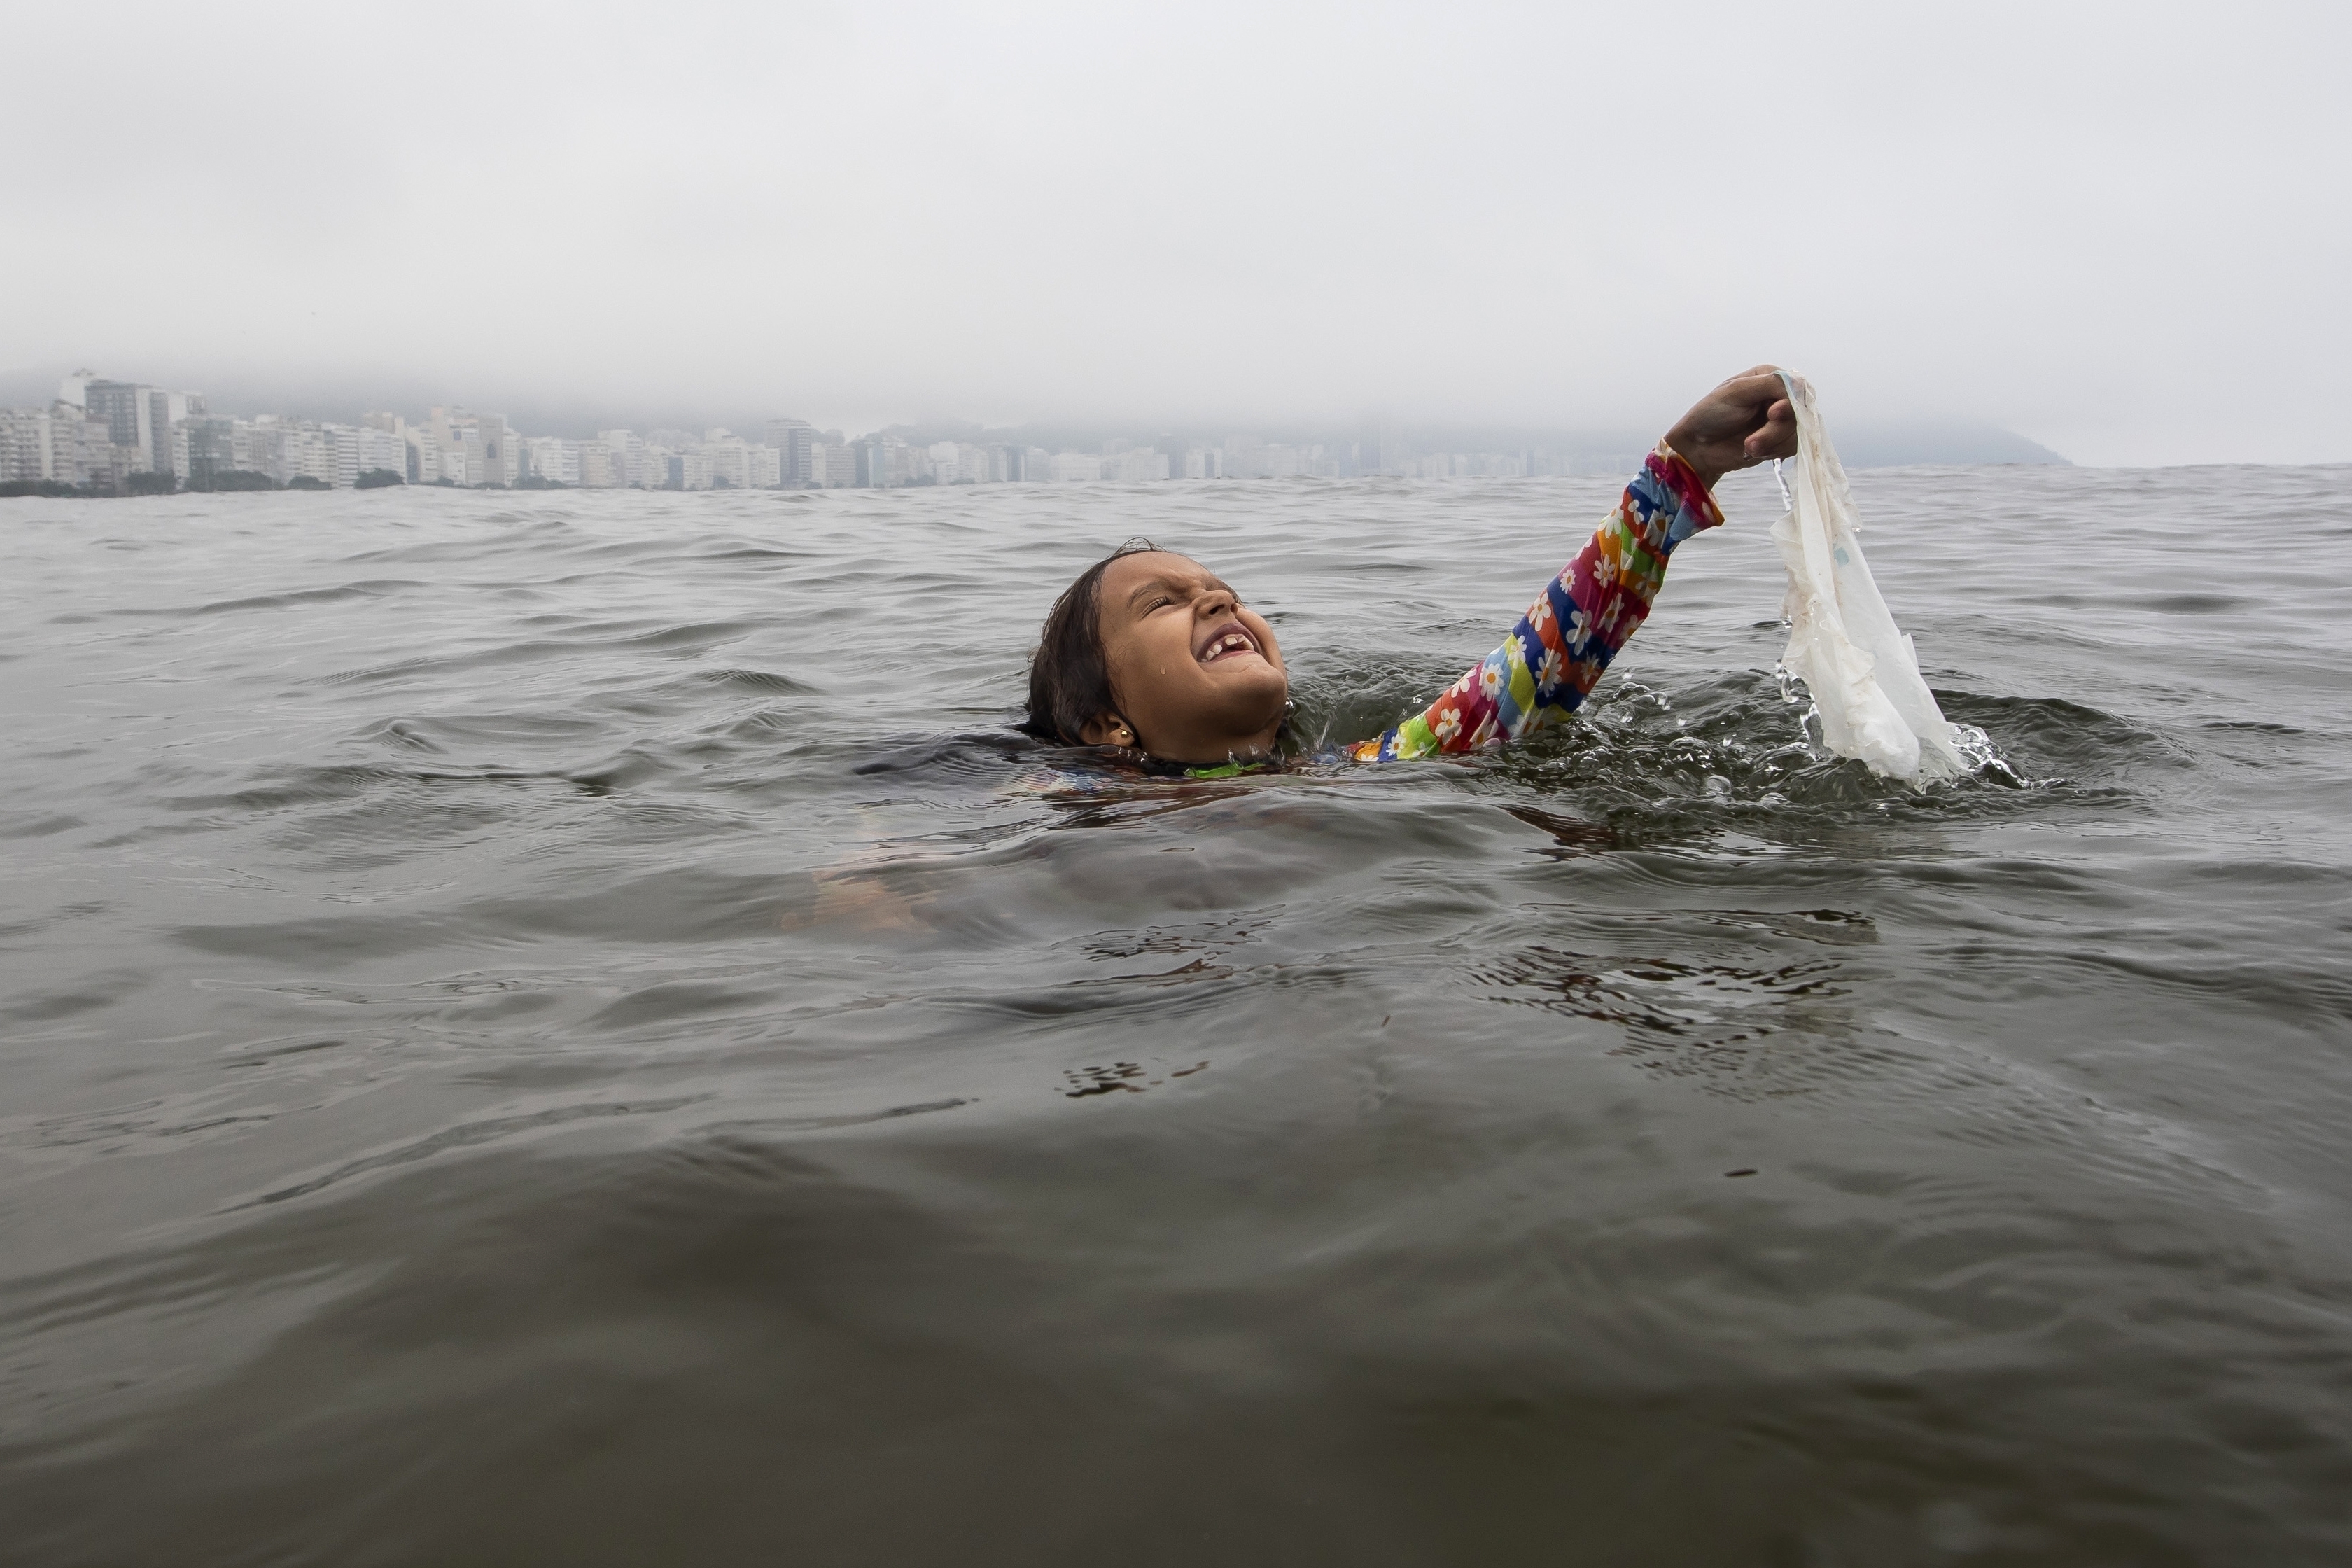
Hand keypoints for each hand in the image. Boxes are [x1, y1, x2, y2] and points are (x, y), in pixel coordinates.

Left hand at [1664, 366, 1796, 489]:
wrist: (1698, 447)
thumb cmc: (1711, 414)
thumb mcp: (1736, 392)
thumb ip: (1768, 384)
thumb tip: (1800, 384)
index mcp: (1770, 377)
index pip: (1797, 387)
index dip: (1790, 403)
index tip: (1773, 414)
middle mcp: (1779, 396)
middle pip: (1800, 413)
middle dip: (1776, 430)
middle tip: (1751, 441)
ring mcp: (1781, 419)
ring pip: (1797, 432)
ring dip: (1772, 444)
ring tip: (1747, 447)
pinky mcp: (1779, 440)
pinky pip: (1792, 447)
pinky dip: (1773, 452)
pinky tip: (1752, 452)